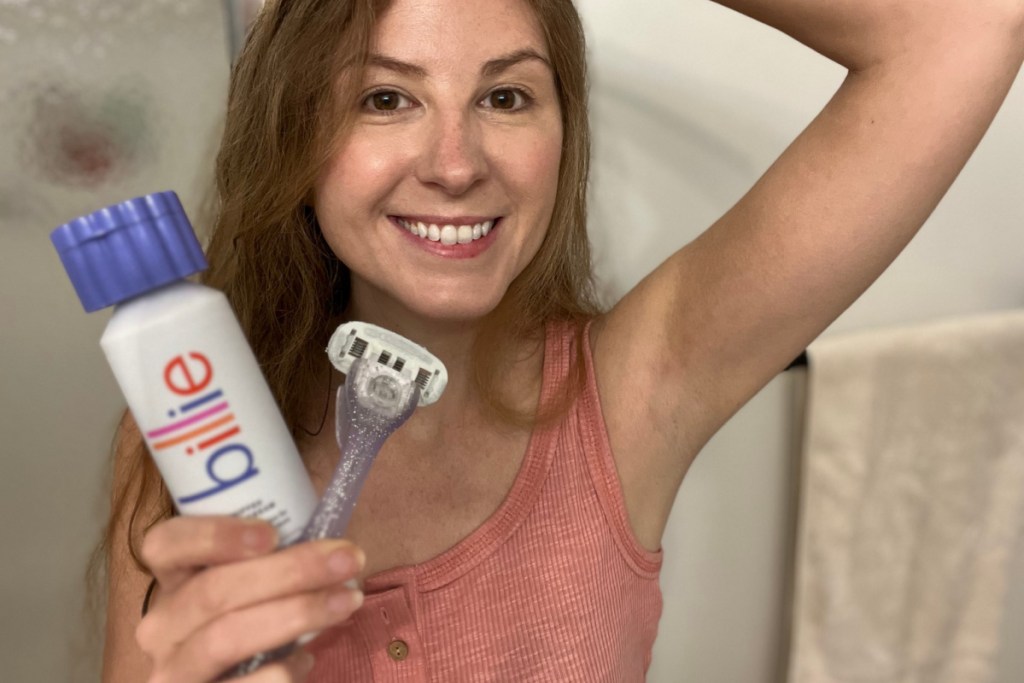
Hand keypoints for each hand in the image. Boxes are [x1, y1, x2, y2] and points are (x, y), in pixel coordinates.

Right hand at [135, 516, 364, 681]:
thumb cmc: (259, 626)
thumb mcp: (255, 590)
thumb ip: (276, 562)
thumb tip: (333, 545)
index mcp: (173, 582)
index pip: (165, 545)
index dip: (214, 535)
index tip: (272, 533)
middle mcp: (161, 628)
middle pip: (212, 592)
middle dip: (288, 572)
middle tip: (347, 561)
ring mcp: (172, 674)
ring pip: (225, 639)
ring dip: (295, 614)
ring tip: (347, 601)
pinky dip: (280, 671)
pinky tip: (306, 659)